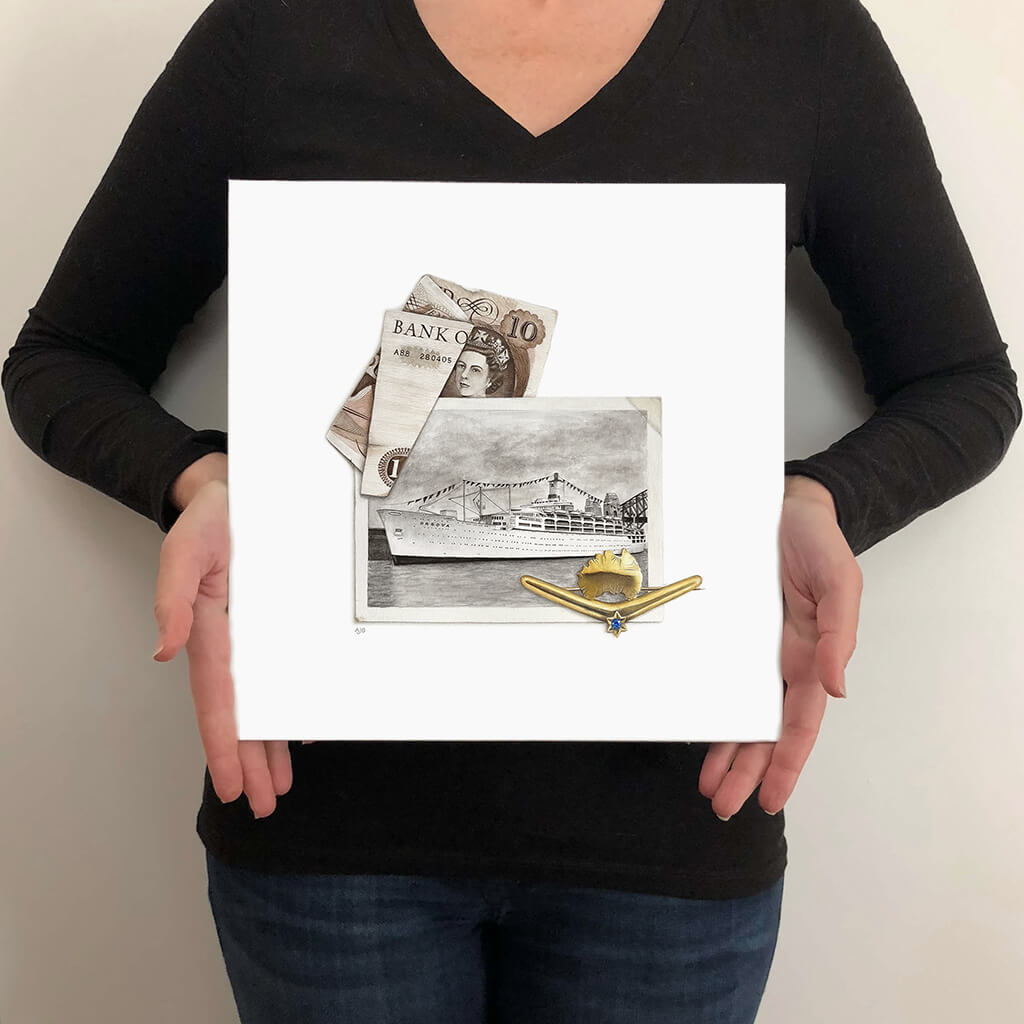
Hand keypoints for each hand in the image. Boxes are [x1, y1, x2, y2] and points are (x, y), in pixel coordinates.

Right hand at [152, 478, 292, 817]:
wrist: (233, 493)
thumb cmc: (209, 520)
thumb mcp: (187, 550)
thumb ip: (173, 598)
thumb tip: (163, 650)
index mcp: (209, 631)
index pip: (217, 700)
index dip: (224, 744)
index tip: (234, 786)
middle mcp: (233, 641)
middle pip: (243, 713)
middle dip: (252, 760)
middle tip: (266, 804)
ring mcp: (254, 635)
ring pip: (263, 700)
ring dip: (270, 743)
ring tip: (281, 784)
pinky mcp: (275, 622)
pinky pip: (282, 672)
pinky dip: (290, 702)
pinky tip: (301, 728)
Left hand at [698, 476, 861, 818]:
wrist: (788, 507)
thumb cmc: (820, 544)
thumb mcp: (840, 584)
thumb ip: (841, 635)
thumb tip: (837, 688)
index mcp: (811, 657)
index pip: (799, 724)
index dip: (785, 764)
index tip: (770, 800)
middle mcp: (782, 662)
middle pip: (764, 730)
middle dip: (746, 771)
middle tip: (723, 806)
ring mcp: (754, 651)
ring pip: (739, 712)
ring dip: (725, 751)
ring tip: (707, 785)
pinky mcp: (730, 633)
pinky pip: (718, 677)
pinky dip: (709, 706)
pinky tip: (696, 727)